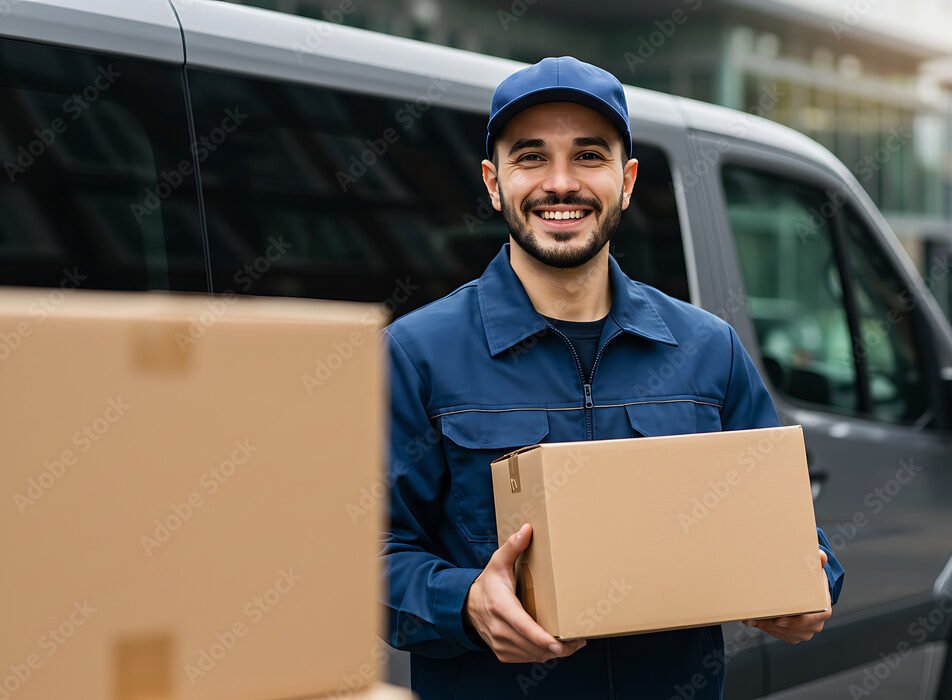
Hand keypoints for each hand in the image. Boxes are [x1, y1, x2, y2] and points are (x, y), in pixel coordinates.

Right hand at [464, 523, 586, 662]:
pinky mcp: (503, 653)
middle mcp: (499, 629)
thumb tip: (527, 529)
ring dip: (553, 653)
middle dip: (558, 647)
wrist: (467, 606)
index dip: (542, 638)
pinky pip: (527, 658)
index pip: (523, 627)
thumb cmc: (488, 584)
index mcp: (501, 607)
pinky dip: (542, 654)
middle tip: (579, 640)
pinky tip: (555, 647)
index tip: (560, 644)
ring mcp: (500, 644)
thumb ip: (512, 547)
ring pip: (533, 655)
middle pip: (533, 646)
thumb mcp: (498, 562)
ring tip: (572, 644)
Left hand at [742, 549, 831, 643]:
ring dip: (766, 627)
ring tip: (750, 618)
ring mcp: (805, 631)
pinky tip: (753, 621)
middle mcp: (816, 623)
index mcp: (823, 609)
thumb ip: (817, 561)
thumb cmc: (810, 579)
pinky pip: (780, 635)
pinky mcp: (794, 634)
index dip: (795, 622)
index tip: (778, 619)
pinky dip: (766, 629)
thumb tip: (821, 556)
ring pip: (784, 634)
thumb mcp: (815, 568)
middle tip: (756, 618)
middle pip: (794, 630)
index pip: (811, 619)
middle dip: (773, 625)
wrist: (809, 591)